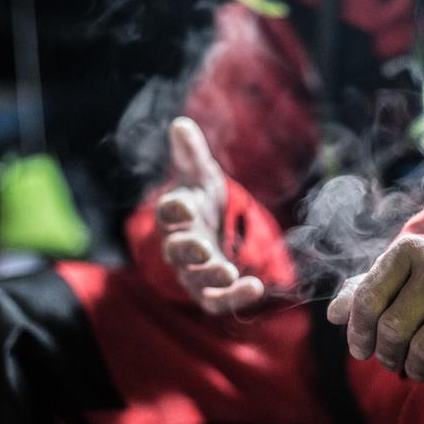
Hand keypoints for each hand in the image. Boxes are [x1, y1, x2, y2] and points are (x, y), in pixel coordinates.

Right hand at [155, 117, 263, 314]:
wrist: (212, 227)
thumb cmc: (202, 200)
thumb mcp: (201, 175)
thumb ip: (191, 153)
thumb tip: (180, 124)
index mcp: (175, 215)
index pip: (168, 211)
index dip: (174, 209)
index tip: (185, 205)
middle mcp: (179, 244)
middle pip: (176, 250)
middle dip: (189, 250)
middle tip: (204, 249)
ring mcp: (192, 270)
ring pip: (195, 278)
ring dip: (211, 276)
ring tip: (230, 272)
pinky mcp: (209, 289)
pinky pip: (216, 299)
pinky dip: (233, 297)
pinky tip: (255, 287)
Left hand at [327, 235, 423, 382]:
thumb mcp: (394, 273)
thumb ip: (362, 291)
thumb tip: (334, 315)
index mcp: (407, 252)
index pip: (368, 300)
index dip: (357, 332)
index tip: (360, 350)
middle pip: (394, 328)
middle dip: (386, 355)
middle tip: (390, 361)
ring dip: (415, 369)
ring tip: (413, 368)